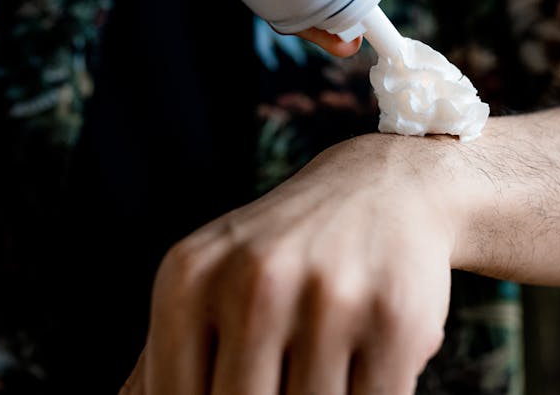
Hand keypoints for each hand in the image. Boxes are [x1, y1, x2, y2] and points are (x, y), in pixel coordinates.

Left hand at [120, 136, 453, 393]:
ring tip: (323, 369)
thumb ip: (162, 357)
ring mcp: (328, 298)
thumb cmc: (286, 253)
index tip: (243, 384)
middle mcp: (253, 280)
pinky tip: (362, 371)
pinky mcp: (396, 318)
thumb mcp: (210, 280)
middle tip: (279, 379)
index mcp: (187, 278)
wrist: (385, 184)